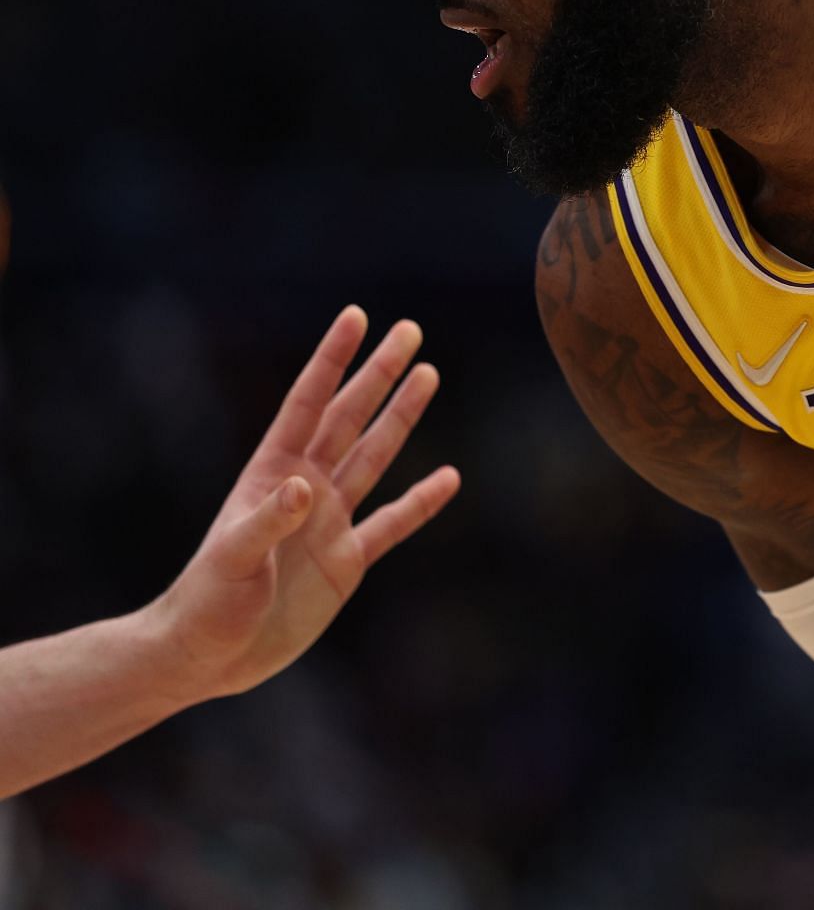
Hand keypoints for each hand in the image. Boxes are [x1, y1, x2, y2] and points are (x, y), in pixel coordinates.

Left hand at [147, 306, 459, 700]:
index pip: (308, 404)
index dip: (332, 361)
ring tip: (429, 375)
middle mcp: (305, 488)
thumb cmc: (206, 604)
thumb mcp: (232, 561)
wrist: (209, 655)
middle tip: (410, 331)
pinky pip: (393, 524)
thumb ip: (267, 521)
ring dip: (402, 418)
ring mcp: (329, 522)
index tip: (357, 317)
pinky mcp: (347, 561)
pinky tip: (448, 478)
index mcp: (272, 474)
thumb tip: (305, 485)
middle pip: (350, 418)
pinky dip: (421, 502)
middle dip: (379, 374)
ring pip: (375, 457)